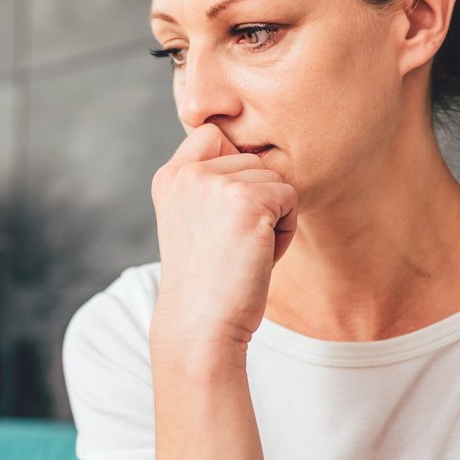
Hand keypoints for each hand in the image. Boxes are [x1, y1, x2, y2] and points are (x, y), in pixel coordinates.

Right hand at [150, 123, 298, 361]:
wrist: (201, 324)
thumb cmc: (206, 281)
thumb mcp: (192, 220)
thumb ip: (208, 183)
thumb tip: (254, 152)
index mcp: (169, 176)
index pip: (213, 135)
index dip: (232, 169)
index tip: (222, 216)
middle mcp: (187, 173)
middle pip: (252, 160)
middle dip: (255, 200)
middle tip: (231, 243)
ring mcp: (216, 184)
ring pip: (274, 179)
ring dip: (272, 216)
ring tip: (243, 251)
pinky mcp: (248, 200)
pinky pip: (290, 197)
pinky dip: (285, 230)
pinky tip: (258, 256)